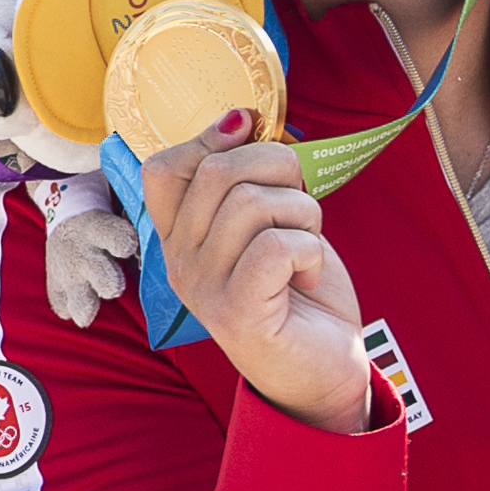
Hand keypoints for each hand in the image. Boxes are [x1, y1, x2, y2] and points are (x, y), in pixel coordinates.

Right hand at [140, 119, 374, 434]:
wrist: (324, 371)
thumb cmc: (299, 294)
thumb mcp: (272, 226)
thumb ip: (252, 183)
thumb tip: (245, 119)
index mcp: (180, 237)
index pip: (165, 167)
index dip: (210, 137)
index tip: (251, 128)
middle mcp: (179, 261)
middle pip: (219, 173)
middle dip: (279, 168)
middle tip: (302, 204)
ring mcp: (204, 287)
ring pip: (253, 203)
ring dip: (303, 213)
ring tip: (309, 247)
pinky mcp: (237, 310)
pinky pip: (276, 246)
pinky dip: (310, 250)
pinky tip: (309, 275)